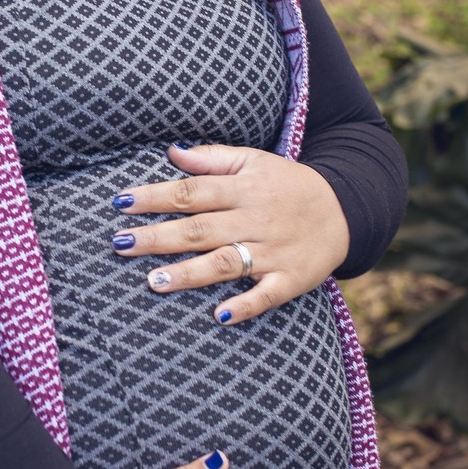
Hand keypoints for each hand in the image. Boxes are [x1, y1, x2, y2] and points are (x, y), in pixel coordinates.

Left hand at [109, 141, 349, 324]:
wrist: (347, 211)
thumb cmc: (289, 186)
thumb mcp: (256, 161)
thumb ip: (213, 157)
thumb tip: (172, 152)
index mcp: (244, 188)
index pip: (192, 191)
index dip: (155, 197)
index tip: (120, 203)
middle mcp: (255, 219)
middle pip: (200, 228)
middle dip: (159, 237)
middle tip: (120, 245)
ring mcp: (273, 252)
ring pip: (226, 262)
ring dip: (190, 273)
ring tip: (154, 281)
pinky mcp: (290, 279)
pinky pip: (266, 295)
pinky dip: (244, 306)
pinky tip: (218, 316)